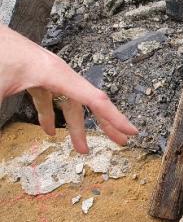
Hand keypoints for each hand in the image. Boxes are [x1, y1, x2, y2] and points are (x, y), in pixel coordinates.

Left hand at [0, 25, 136, 152]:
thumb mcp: (0, 86)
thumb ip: (3, 111)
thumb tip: (1, 138)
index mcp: (56, 73)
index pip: (94, 99)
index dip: (115, 117)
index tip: (131, 130)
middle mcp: (57, 72)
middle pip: (89, 102)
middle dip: (105, 124)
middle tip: (121, 141)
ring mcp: (47, 73)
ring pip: (69, 103)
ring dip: (76, 127)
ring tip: (81, 148)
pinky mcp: (35, 74)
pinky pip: (51, 98)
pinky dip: (52, 115)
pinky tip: (48, 131)